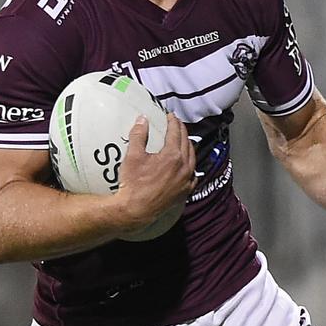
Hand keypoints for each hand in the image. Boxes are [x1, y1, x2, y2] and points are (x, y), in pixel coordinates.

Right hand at [116, 113, 196, 230]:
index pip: (176, 133)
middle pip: (187, 143)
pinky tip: (187, 164)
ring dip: (188, 146)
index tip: (170, 115)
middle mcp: (184, 167)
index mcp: (173, 156)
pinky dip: (190, 166)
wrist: (136, 210)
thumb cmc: (133, 183)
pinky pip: (192, 175)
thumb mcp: (133, 155)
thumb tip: (142, 119)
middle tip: (176, 124)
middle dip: (181, 131)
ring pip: (192, 158)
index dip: (173, 122)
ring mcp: (186, 181)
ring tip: (182, 140)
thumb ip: (139, 135)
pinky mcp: (185, 192)